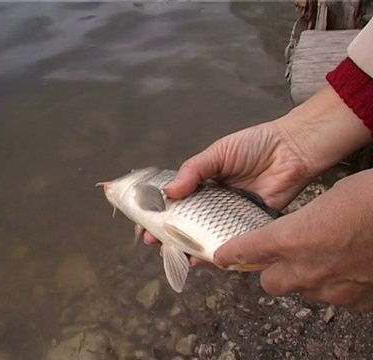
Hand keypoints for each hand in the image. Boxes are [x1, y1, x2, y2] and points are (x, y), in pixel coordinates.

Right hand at [144, 119, 316, 246]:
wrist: (293, 150)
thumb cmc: (254, 146)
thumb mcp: (218, 152)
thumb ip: (193, 171)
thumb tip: (168, 192)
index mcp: (203, 183)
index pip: (174, 201)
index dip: (157, 212)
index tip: (142, 223)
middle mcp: (213, 202)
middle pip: (185, 223)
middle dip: (166, 234)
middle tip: (152, 242)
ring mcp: (230, 216)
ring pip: (204, 236)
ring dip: (187, 247)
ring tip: (172, 254)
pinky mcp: (248, 226)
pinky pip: (229, 241)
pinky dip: (216, 251)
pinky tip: (201, 257)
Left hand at [214, 169, 372, 311]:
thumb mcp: (331, 198)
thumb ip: (303, 222)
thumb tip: (298, 230)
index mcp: (293, 238)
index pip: (246, 251)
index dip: (230, 254)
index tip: (220, 256)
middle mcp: (308, 268)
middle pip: (270, 282)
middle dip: (270, 270)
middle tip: (280, 256)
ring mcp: (335, 288)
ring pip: (302, 291)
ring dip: (303, 278)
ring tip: (320, 258)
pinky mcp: (359, 300)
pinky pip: (334, 296)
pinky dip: (333, 285)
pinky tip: (346, 268)